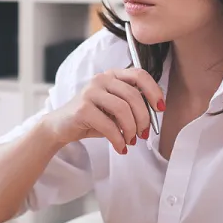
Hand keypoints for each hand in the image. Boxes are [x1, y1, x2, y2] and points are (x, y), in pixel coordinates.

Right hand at [41, 67, 163, 154]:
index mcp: (112, 75)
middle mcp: (101, 79)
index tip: (160, 108)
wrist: (61, 126)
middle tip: (143, 133)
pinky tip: (120, 147)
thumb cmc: (92, 117)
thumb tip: (155, 113)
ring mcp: (90, 92)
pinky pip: (109, 125)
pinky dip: (119, 140)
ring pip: (123, 110)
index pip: (140, 75)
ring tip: (130, 140)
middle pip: (133, 95)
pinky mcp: (82, 109)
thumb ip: (132, 105)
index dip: (154, 91)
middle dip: (143, 118)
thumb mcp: (114, 108)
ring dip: (131, 130)